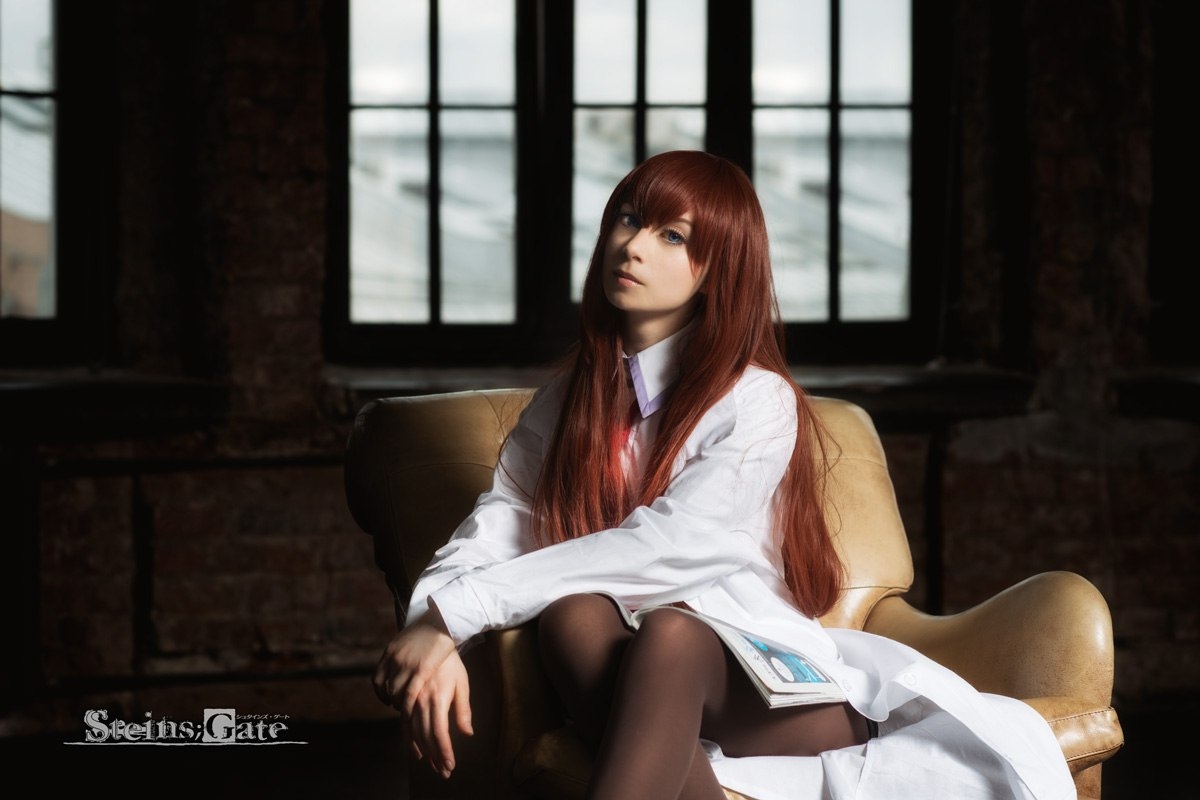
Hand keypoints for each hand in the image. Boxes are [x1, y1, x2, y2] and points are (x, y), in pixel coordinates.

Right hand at [373, 609, 472, 776]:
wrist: (436, 626)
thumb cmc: (451, 657)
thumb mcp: (462, 682)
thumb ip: (462, 709)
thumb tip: (467, 733)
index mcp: (437, 694)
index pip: (438, 732)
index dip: (442, 752)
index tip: (446, 766)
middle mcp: (417, 689)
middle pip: (418, 730)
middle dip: (427, 752)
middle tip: (432, 765)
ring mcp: (400, 676)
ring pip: (397, 711)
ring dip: (406, 732)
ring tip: (417, 748)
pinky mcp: (389, 663)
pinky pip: (381, 688)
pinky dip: (385, 700)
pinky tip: (394, 709)